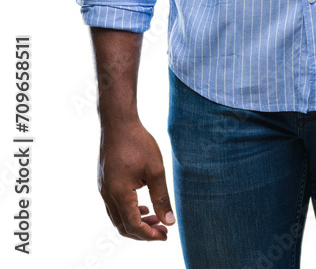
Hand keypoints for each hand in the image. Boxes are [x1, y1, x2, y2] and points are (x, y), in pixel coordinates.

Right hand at [98, 117, 175, 240]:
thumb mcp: (155, 170)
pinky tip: (142, 204)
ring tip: (154, 217)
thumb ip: (161, 197)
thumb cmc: (138, 143)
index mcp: (120, 194)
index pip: (133, 226)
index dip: (150, 235)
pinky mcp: (104, 181)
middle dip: (143, 232)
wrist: (118, 122)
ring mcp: (103, 188)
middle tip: (162, 230)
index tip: (165, 235)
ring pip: (117, 217)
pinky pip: (114, 205)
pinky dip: (128, 211)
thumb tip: (169, 221)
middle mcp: (107, 195)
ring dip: (135, 222)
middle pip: (123, 227)